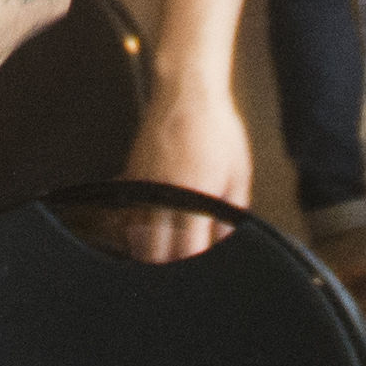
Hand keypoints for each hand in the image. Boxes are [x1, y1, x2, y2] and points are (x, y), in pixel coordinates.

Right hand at [120, 75, 250, 262]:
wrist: (187, 92)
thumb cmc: (217, 128)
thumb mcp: (238, 171)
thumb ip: (233, 211)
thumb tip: (226, 240)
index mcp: (195, 196)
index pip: (186, 250)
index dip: (192, 267)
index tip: (198, 272)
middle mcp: (165, 194)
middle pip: (153, 250)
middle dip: (165, 264)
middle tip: (178, 266)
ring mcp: (144, 185)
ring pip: (134, 235)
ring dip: (147, 247)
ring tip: (162, 251)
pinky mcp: (132, 175)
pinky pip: (126, 212)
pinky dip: (133, 226)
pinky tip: (145, 228)